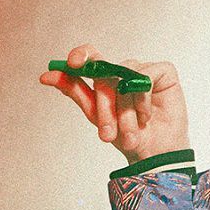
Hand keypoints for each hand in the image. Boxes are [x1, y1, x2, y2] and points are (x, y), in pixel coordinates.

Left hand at [39, 43, 190, 164]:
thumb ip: (75, 92)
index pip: (91, 57)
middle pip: (106, 77)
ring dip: (125, 113)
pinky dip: (142, 102)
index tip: (72, 63)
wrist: (153, 153)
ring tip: (131, 135)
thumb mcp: (95, 116)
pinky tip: (147, 116)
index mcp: (106, 79)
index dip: (81, 56)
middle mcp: (123, 70)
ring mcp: (143, 69)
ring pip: (125, 80)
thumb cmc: (126, 136)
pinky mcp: (163, 70)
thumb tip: (47, 75)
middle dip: (105, 110)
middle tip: (107, 136)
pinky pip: (145, 79)